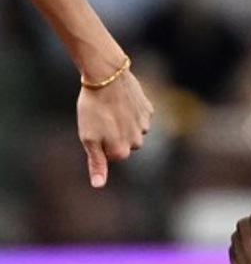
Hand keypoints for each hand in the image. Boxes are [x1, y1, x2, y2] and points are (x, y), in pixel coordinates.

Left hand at [76, 70, 153, 187]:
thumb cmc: (93, 109)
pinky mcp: (149, 110)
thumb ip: (96, 163)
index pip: (111, 156)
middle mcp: (137, 142)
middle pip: (124, 144)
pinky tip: (120, 102)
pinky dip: (131, 111)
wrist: (107, 78)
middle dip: (114, 136)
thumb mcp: (88, 138)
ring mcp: (145, 126)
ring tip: (110, 109)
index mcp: (121, 151)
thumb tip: (99, 185)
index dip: (100, 144)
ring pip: (133, 130)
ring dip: (123, 123)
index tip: (93, 130)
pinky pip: (140, 116)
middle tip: (101, 119)